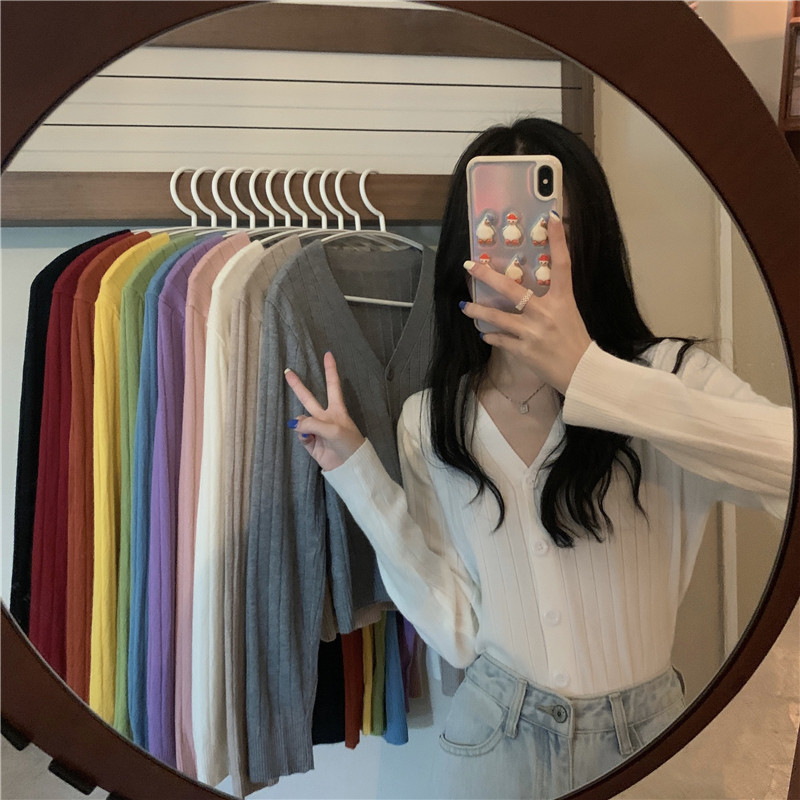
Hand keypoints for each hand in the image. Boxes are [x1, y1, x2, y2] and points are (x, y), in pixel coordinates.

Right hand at [284, 350, 365, 471]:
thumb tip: (295, 424)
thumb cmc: (348, 443)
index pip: (332, 385)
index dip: (330, 369)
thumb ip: (312, 423)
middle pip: (309, 397)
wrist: (350, 466)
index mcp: (336, 409)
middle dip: (298, 386)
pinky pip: (300, 434)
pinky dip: (301, 435)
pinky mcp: (311, 442)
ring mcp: (317, 429)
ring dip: (300, 423)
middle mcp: (325, 416)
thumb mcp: (333, 429)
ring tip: (309, 431)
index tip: (328, 354)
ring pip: (301, 419)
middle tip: (287, 372)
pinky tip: (308, 439)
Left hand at [460, 212, 591, 394]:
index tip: (551, 219)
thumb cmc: (577, 343)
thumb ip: (554, 300)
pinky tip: (484, 333)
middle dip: (488, 276)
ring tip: (465, 306)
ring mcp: (533, 332)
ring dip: (478, 311)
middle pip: (512, 290)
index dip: (559, 240)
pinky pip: (501, 339)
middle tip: (470, 266)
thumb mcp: (571, 314)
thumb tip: (535, 289)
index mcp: (564, 300)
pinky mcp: (524, 351)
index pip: (563, 264)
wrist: (583, 374)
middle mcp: (546, 313)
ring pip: (497, 317)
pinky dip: (491, 335)